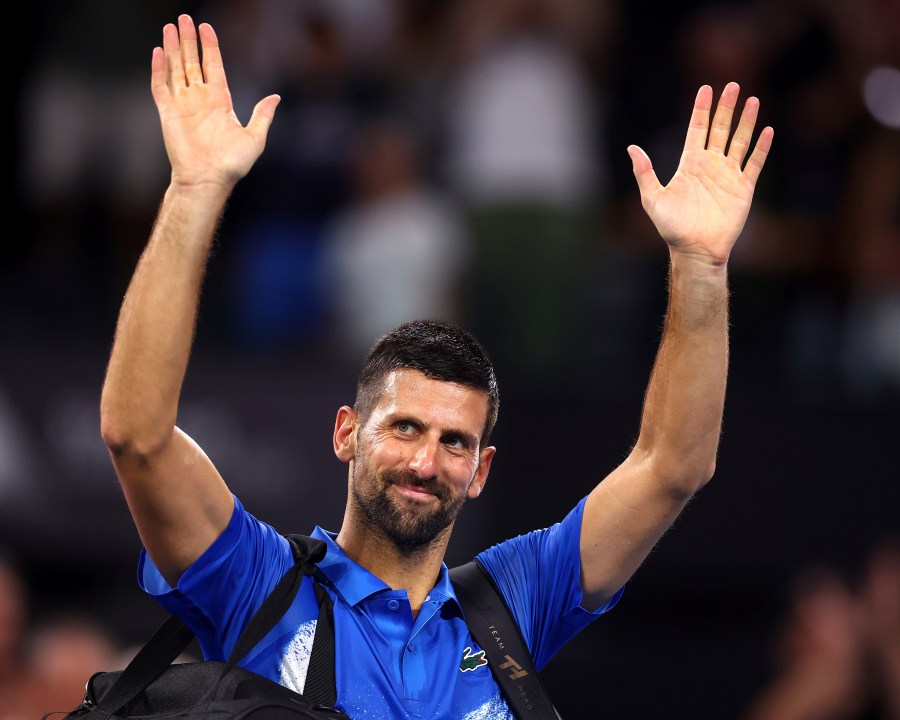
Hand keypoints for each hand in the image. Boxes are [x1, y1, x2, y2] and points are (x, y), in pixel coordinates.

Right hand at [151, 15, 279, 193]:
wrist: (208, 180)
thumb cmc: (232, 164)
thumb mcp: (255, 138)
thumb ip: (263, 115)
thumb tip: (275, 97)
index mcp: (220, 101)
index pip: (213, 66)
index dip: (209, 46)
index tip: (206, 27)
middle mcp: (200, 99)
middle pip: (192, 62)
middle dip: (189, 40)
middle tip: (184, 18)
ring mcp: (183, 104)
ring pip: (176, 69)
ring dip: (173, 48)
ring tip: (170, 26)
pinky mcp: (168, 113)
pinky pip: (160, 86)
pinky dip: (158, 69)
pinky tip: (158, 51)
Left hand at [628, 82, 772, 266]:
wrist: (695, 250)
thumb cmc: (672, 228)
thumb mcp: (653, 199)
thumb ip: (644, 173)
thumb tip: (631, 148)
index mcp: (689, 164)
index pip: (697, 129)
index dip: (701, 110)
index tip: (706, 89)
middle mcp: (710, 165)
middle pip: (720, 129)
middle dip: (726, 107)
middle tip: (733, 85)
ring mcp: (727, 175)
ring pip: (739, 141)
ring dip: (746, 121)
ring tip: (752, 99)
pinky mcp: (743, 188)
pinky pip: (753, 163)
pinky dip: (760, 147)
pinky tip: (767, 130)